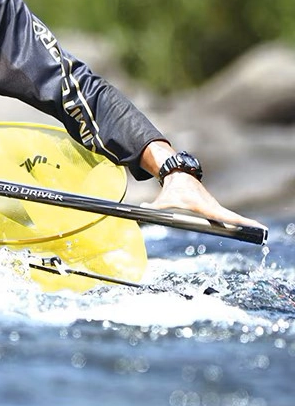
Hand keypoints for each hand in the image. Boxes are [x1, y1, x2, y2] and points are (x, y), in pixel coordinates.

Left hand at [141, 172, 266, 231]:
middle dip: (247, 223)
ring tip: (261, 230)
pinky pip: (228, 215)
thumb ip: (154, 207)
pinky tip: (248, 227)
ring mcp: (214, 205)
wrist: (179, 175)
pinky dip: (239, 220)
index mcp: (204, 205)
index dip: (235, 220)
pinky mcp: (214, 206)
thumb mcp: (164, 200)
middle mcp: (212, 205)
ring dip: (246, 222)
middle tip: (262, 229)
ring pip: (232, 215)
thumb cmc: (173, 188)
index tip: (247, 225)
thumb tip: (142, 209)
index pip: (223, 214)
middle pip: (233, 216)